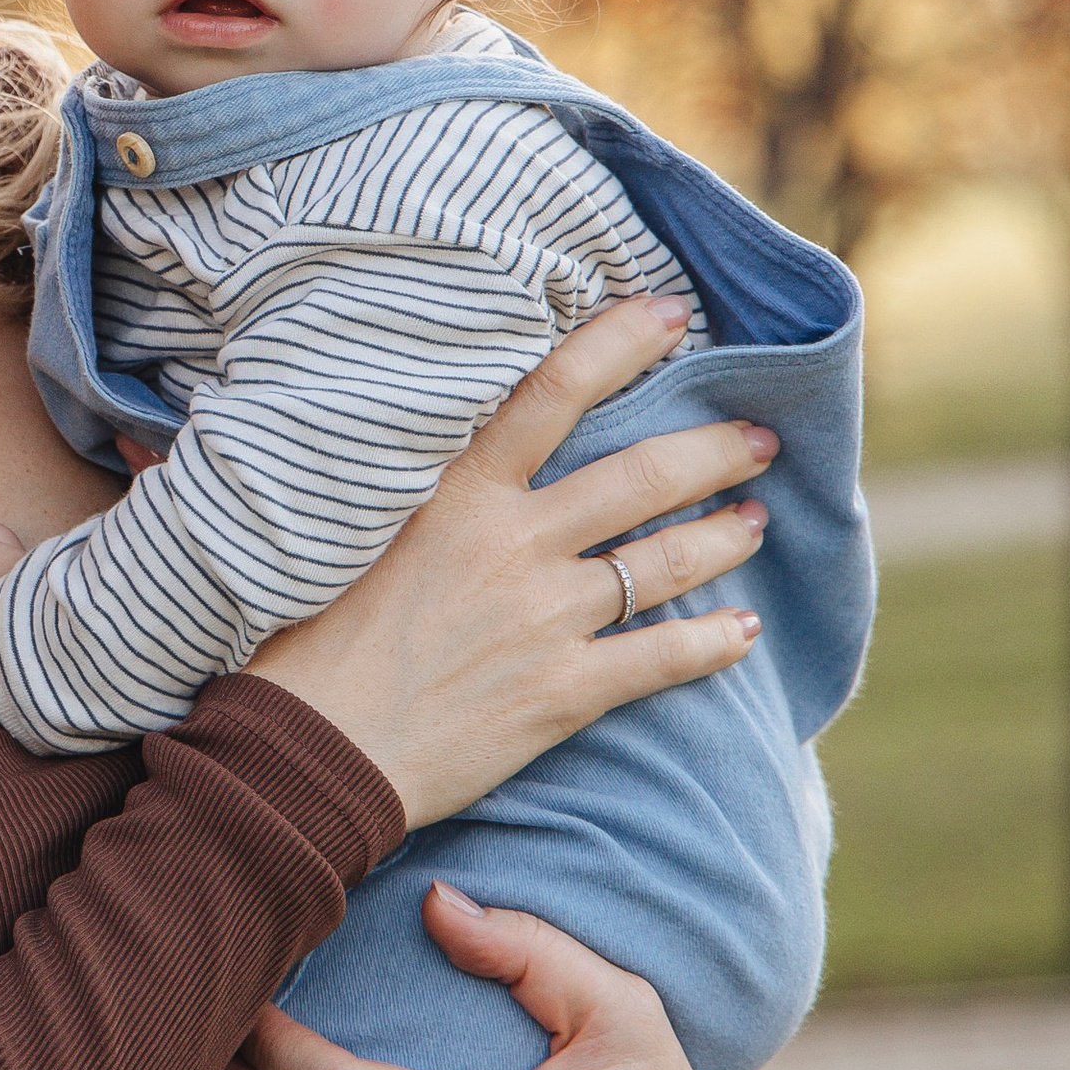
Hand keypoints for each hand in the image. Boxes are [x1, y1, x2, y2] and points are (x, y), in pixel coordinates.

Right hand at [244, 292, 775, 824]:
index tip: (674, 316)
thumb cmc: (309, 641)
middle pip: (641, 476)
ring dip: (725, 536)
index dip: (623, 343)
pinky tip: (744, 630)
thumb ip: (410, 485)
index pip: (554, 390)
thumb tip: (438, 441)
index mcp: (457, 492)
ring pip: (666, 560)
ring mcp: (545, 618)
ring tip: (756, 521)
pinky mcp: (563, 691)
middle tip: (759, 438)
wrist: (313, 753)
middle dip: (714, 449)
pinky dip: (714, 642)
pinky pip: (663, 657)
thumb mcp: (351, 532)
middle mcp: (513, 543)